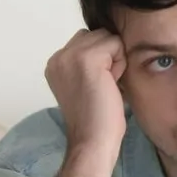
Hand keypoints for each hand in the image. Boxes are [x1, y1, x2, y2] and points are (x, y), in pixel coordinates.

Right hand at [44, 29, 127, 176]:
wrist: (92, 141)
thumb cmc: (97, 120)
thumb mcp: (87, 85)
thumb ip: (89, 64)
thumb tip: (111, 46)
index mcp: (55, 64)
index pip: (87, 41)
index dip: (102, 60)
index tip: (98, 86)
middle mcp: (58, 57)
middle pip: (97, 35)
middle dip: (108, 56)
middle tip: (105, 85)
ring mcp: (70, 56)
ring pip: (107, 37)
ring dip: (115, 59)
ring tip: (108, 84)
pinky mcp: (86, 58)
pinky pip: (116, 44)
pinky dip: (120, 63)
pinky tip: (112, 84)